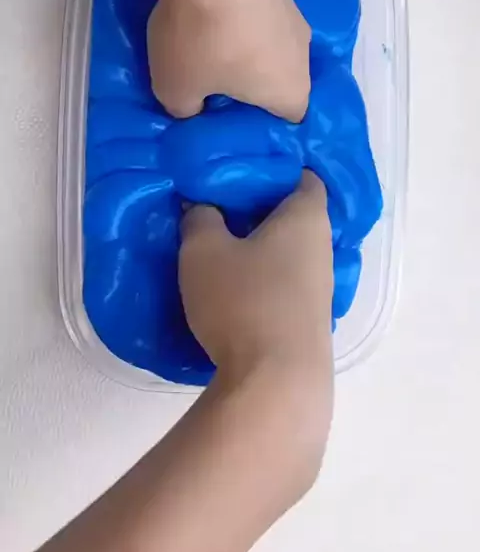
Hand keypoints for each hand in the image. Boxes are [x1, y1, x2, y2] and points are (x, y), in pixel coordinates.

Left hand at [147, 0, 310, 121]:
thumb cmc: (204, 41)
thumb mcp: (176, 90)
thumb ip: (186, 108)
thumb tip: (191, 105)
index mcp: (291, 91)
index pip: (287, 120)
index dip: (259, 123)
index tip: (227, 118)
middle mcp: (303, 52)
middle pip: (280, 75)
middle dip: (249, 78)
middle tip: (210, 78)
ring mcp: (293, 9)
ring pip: (269, 37)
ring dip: (242, 39)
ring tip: (204, 35)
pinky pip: (256, 4)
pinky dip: (236, 7)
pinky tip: (205, 0)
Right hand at [179, 171, 333, 377]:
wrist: (276, 383)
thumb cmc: (244, 300)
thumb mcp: (203, 250)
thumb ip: (200, 218)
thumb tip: (202, 206)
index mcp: (306, 217)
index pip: (302, 176)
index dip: (272, 168)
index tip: (238, 171)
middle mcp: (322, 248)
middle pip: (294, 215)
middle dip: (259, 210)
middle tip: (218, 206)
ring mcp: (320, 288)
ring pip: (288, 252)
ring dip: (260, 248)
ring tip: (220, 247)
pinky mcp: (308, 321)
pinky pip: (285, 284)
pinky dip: (263, 278)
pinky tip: (234, 289)